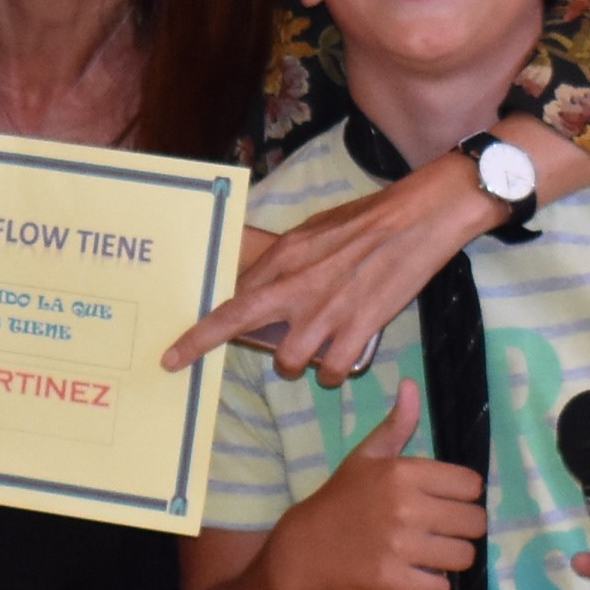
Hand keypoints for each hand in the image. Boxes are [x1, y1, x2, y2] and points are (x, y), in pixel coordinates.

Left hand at [162, 165, 498, 378]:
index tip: (172, 358)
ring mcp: (329, 311)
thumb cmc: (365, 221)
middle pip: (252, 335)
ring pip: (292, 362)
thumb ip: (282, 263)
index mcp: (284, 260)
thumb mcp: (312, 233)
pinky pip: (333, 370)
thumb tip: (255, 287)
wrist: (417, 218)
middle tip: (240, 354)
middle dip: (239, 350)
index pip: (230, 306)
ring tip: (317, 348)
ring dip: (301, 362)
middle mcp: (299, 288)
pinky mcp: (361, 327)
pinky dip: (334, 371)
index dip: (196, 337)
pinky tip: (341, 357)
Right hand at [265, 383, 484, 589]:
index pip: (472, 485)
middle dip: (463, 528)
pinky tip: (417, 573)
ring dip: (452, 557)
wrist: (304, 548)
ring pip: (464, 557)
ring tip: (431, 552)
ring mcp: (399, 547)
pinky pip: (442, 588)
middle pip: (475, 523)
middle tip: (442, 531)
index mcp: (402, 473)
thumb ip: (396, 424)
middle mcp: (404, 508)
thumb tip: (411, 385)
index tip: (447, 501)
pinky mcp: (392, 582)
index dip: (464, 495)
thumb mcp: (366, 457)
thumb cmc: (341, 499)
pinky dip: (434, 585)